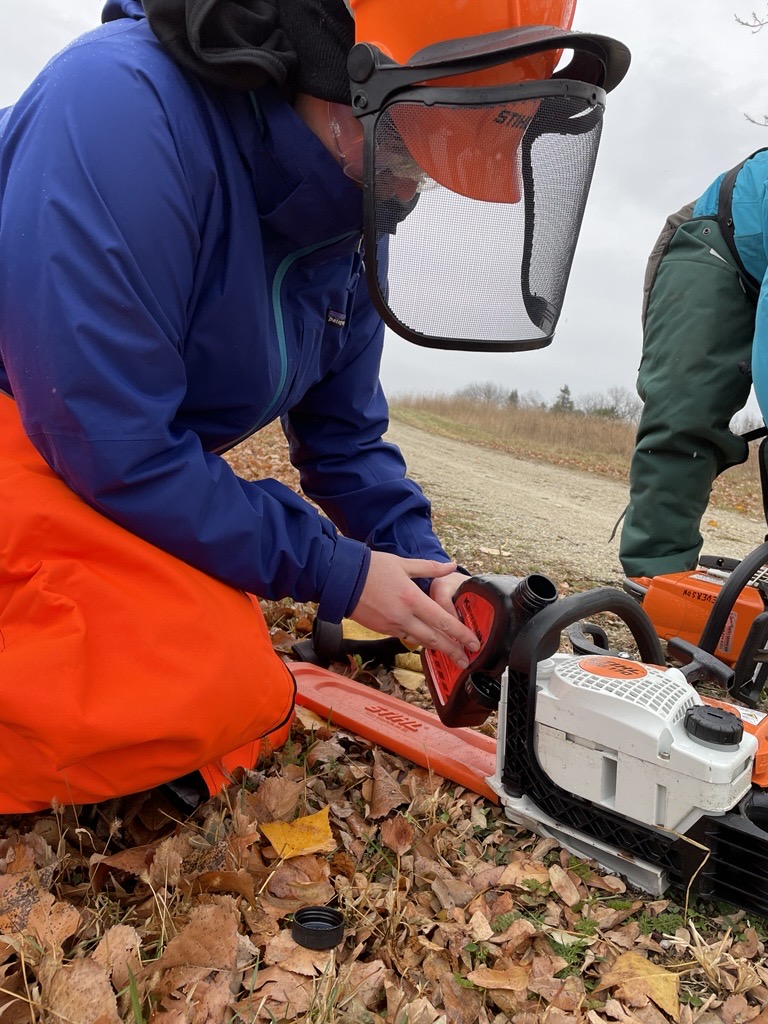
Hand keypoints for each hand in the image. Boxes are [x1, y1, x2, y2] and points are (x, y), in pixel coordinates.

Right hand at [349, 552, 479, 667]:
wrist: (341, 579)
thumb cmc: (371, 568)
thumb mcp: (403, 563)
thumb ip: (429, 567)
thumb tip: (450, 565)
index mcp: (412, 599)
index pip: (443, 621)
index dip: (461, 634)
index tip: (473, 643)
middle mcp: (404, 616)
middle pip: (434, 639)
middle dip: (453, 651)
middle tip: (467, 660)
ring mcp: (392, 625)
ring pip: (420, 641)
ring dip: (437, 648)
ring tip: (451, 654)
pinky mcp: (382, 629)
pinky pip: (405, 637)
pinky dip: (418, 640)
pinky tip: (425, 641)